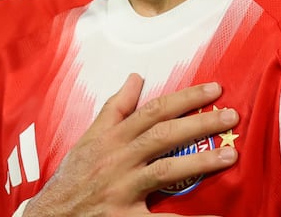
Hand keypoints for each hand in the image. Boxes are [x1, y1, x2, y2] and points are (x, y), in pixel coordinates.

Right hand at [22, 74, 238, 216]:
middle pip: (163, 135)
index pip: (153, 110)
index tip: (214, 89)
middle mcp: (117, 159)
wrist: (49, 216)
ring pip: (165, 170)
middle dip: (200, 122)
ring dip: (201, 162)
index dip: (185, 98)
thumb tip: (136, 77)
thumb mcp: (89, 137)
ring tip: (229, 156)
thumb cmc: (72, 177)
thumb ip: (115, 108)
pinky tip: (214, 216)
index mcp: (111, 137)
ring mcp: (121, 189)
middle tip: (231, 115)